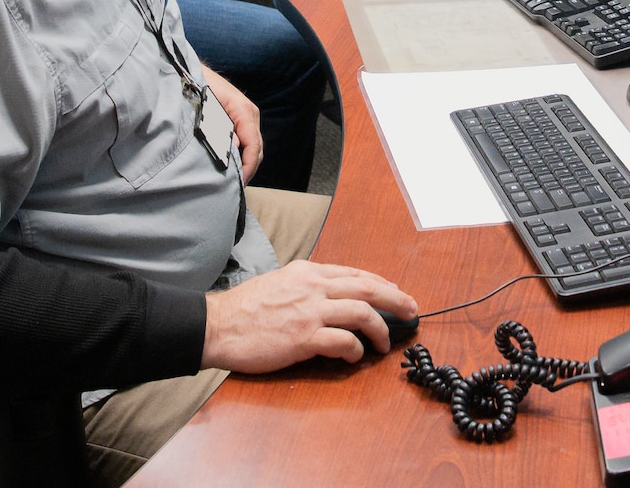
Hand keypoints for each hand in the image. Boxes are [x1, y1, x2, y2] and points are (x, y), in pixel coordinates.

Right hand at [202, 260, 415, 371]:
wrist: (218, 324)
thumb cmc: (245, 308)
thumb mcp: (280, 282)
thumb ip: (306, 287)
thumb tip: (330, 298)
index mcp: (308, 271)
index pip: (355, 273)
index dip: (381, 284)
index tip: (395, 294)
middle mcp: (313, 286)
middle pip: (367, 287)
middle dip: (395, 299)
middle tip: (412, 310)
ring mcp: (310, 311)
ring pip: (362, 312)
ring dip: (380, 329)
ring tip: (385, 343)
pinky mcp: (304, 338)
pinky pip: (343, 342)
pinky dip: (355, 350)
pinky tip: (355, 357)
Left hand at [203, 67, 260, 180]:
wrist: (190, 72)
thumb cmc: (197, 87)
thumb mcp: (208, 109)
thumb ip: (220, 128)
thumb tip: (234, 148)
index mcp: (244, 111)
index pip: (254, 145)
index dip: (248, 167)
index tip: (239, 183)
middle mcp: (250, 114)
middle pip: (257, 149)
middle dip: (248, 169)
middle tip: (235, 188)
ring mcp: (246, 117)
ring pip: (253, 147)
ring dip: (245, 164)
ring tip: (232, 181)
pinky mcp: (239, 120)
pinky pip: (246, 142)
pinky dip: (241, 156)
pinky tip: (230, 166)